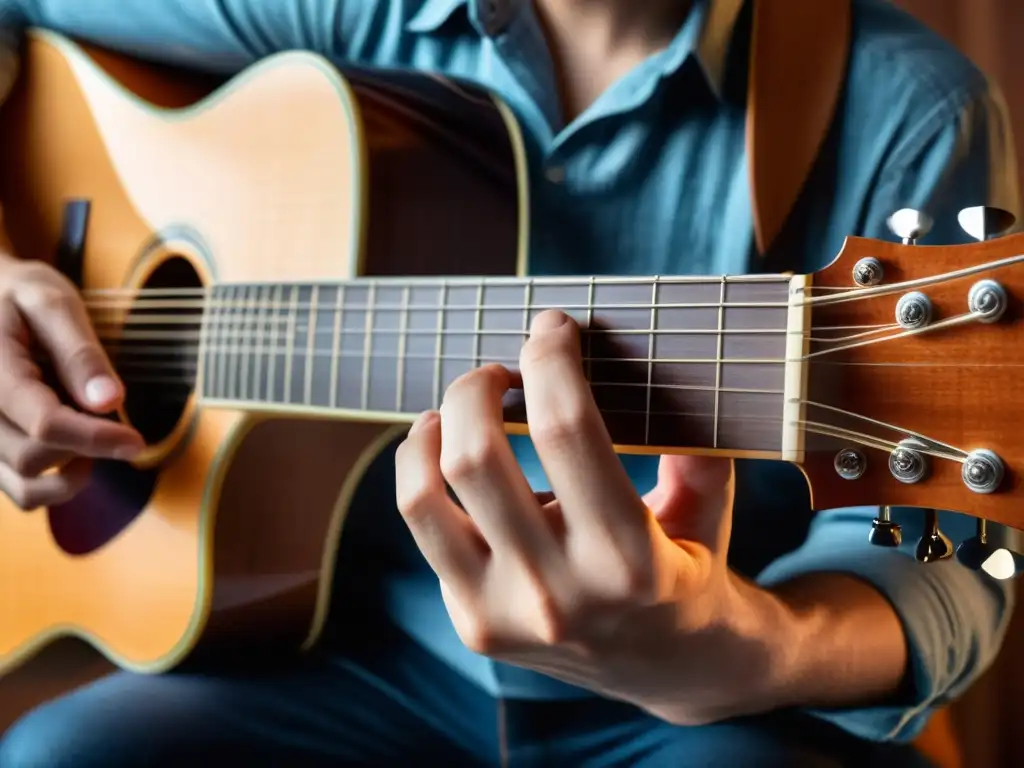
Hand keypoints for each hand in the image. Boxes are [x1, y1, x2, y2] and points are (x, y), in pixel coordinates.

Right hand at [0, 251, 143, 509]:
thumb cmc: (20, 295)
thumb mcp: (52, 302)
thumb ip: (80, 352)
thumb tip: (110, 400)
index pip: (43, 424)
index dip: (95, 438)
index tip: (136, 440)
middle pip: (32, 458)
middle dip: (82, 444)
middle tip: (104, 408)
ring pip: (25, 485)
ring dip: (70, 469)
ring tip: (89, 428)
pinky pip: (21, 492)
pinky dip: (54, 484)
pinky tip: (74, 451)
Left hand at [395, 310, 792, 724]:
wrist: (673, 671)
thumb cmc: (691, 569)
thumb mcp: (708, 506)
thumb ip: (692, 439)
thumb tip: (660, 356)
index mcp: (630, 559)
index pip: (567, 429)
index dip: (550, 359)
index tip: (552, 328)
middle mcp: (558, 594)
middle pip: (475, 457)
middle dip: (475, 387)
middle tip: (498, 370)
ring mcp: (505, 616)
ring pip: (425, 496)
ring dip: (434, 427)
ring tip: (458, 408)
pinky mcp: (473, 624)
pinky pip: (423, 527)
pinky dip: (422, 471)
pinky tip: (445, 452)